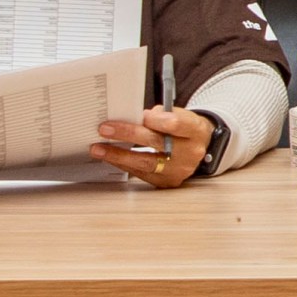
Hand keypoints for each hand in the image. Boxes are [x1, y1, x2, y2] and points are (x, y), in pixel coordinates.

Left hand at [92, 104, 214, 189]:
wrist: (198, 148)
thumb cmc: (184, 129)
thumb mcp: (180, 115)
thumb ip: (160, 115)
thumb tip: (132, 117)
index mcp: (195, 131)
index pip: (175, 124)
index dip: (155, 120)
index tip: (139, 115)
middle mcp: (189, 153)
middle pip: (156, 143)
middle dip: (128, 134)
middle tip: (105, 129)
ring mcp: (178, 170)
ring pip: (145, 163)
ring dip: (118, 155)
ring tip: (98, 149)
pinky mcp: (167, 182)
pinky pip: (141, 174)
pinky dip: (123, 164)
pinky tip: (110, 157)